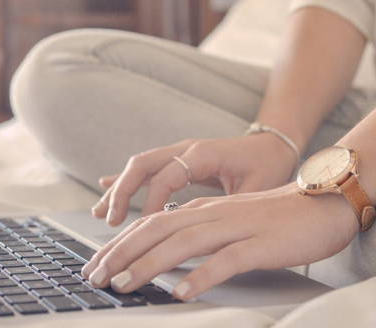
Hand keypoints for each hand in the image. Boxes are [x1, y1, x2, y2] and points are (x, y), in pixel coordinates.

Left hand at [82, 183, 358, 300]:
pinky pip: (226, 261)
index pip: (151, 224)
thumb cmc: (280, 218)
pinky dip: (201, 276)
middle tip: (94, 277)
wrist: (326, 202)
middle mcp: (214, 215)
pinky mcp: (260, 244)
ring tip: (123, 285)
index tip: (95, 266)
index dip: (119, 245)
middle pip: (157, 230)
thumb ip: (202, 235)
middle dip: (120, 254)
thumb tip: (168, 258)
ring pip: (183, 243)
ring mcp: (237, 227)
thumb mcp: (233, 223)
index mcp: (205, 210)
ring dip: (148, 265)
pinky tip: (182, 293)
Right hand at [92, 131, 299, 225]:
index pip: (168, 176)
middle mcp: (186, 149)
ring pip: (139, 166)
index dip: (153, 201)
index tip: (144, 226)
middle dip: (123, 192)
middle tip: (110, 221)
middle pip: (143, 164)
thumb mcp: (256, 188)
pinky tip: (105, 189)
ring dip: (119, 189)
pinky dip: (126, 181)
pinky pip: (146, 169)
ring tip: (101, 215)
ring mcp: (179, 152)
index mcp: (204, 153)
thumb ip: (231, 206)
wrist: (274, 144)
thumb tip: (210, 232)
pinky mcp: (178, 160)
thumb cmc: (268, 166)